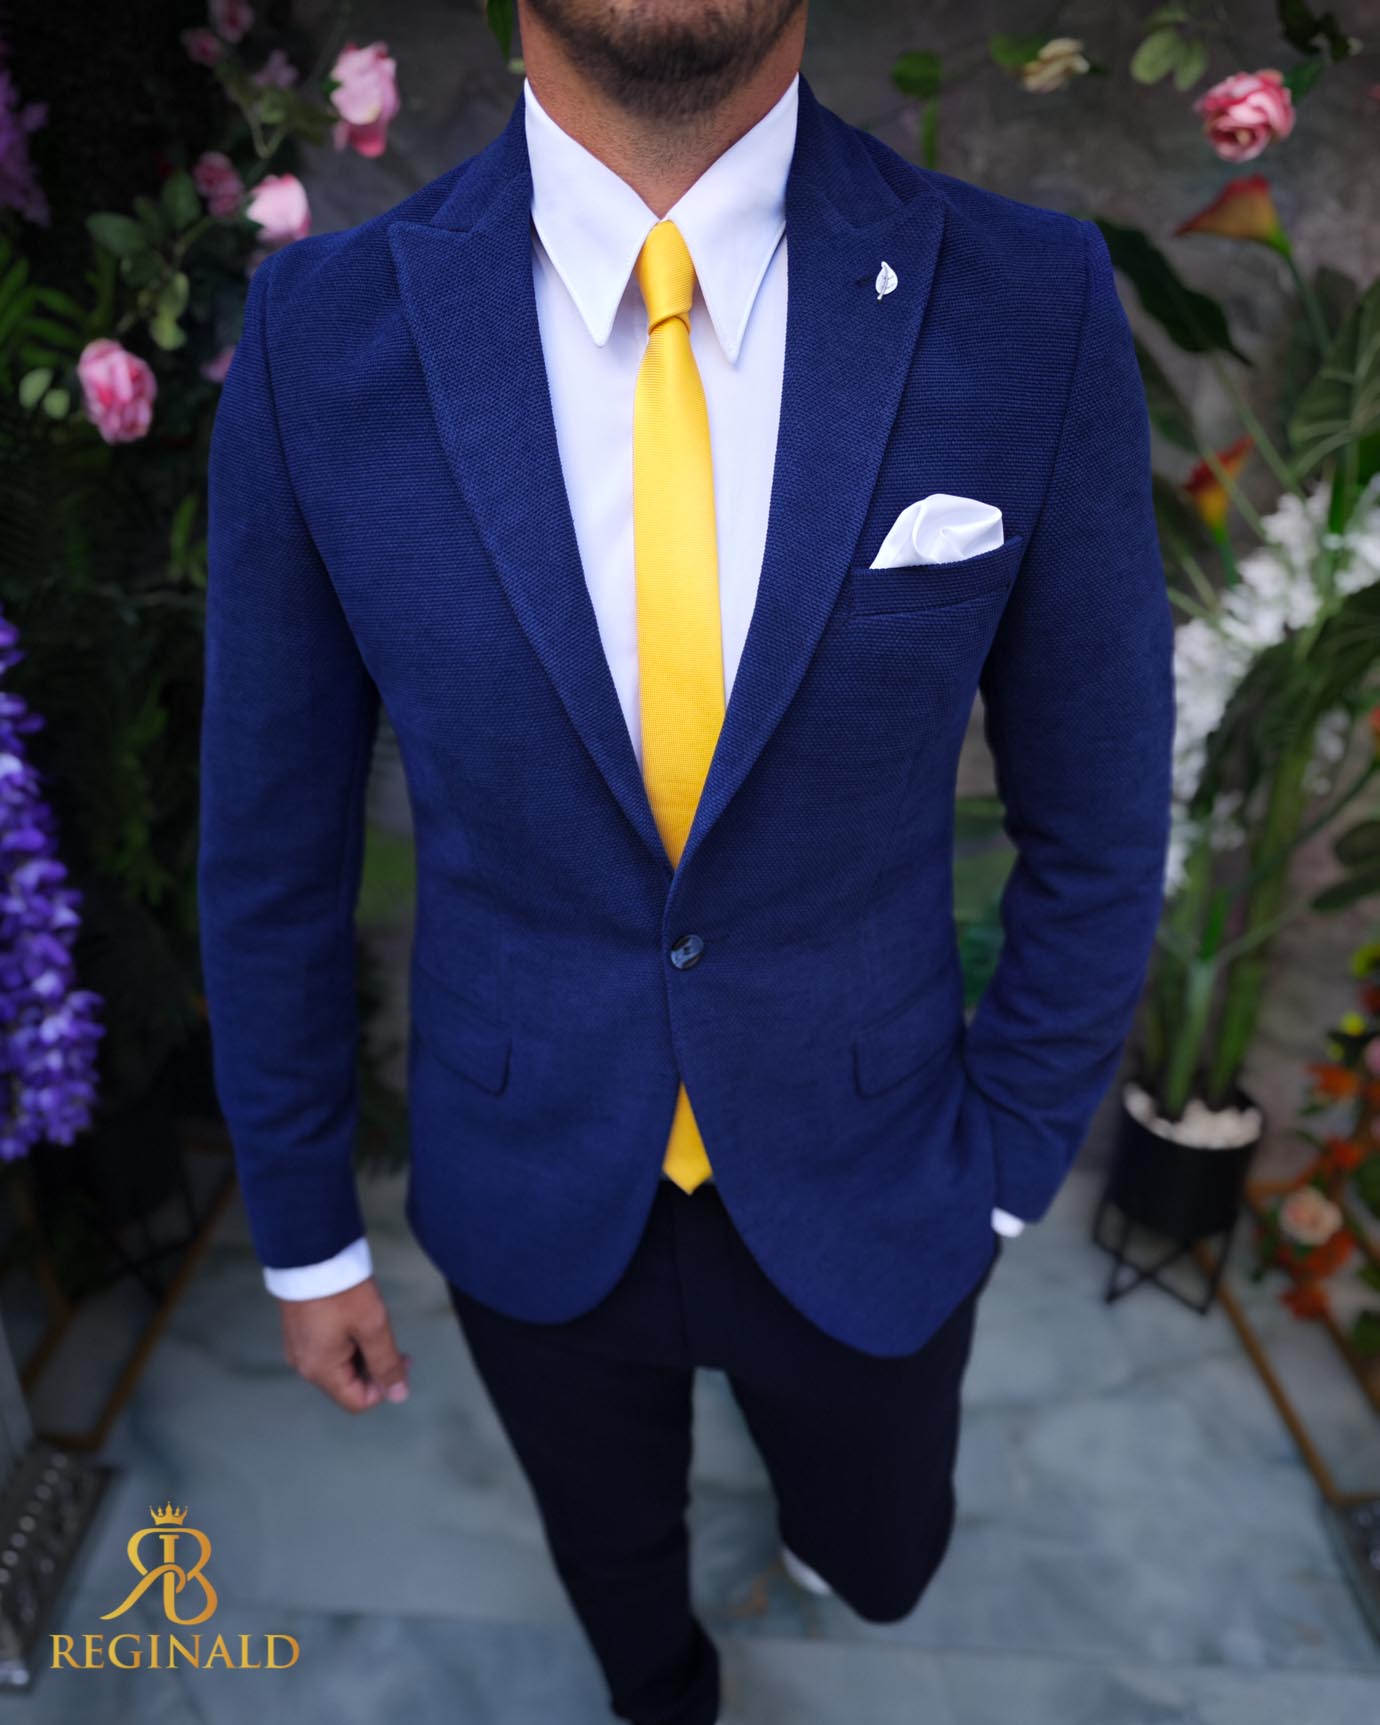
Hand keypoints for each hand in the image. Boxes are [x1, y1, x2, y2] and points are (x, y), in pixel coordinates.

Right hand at [278, 1277, 410, 1412]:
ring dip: (362, 1352)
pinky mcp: (299, 1332)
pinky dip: (347, 1341)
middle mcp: (305, 1366)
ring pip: (339, 1366)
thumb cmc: (342, 1290)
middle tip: (392, 1338)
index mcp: (320, 1370)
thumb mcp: (372, 1326)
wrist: (310, 1253)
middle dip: (375, 1367)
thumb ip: (386, 1364)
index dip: (385, 1387)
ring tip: (372, 1322)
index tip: (402, 1357)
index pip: (358, 1402)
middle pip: (348, 1385)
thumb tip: (399, 1395)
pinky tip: (355, 1317)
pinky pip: (328, 1350)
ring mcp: (299, 1349)